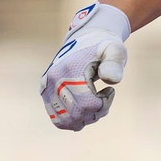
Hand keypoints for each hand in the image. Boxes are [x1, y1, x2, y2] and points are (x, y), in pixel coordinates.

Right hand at [39, 3, 129, 131]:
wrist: (85, 40)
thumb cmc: (103, 47)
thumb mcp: (115, 50)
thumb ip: (115, 63)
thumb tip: (111, 80)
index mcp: (71, 69)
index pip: (87, 103)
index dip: (103, 104)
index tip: (110, 91)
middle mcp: (54, 79)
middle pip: (76, 114)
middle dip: (96, 113)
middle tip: (105, 99)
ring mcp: (47, 87)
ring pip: (65, 121)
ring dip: (85, 119)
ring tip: (95, 104)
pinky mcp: (45, 93)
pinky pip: (56, 119)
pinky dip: (73, 120)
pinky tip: (85, 109)